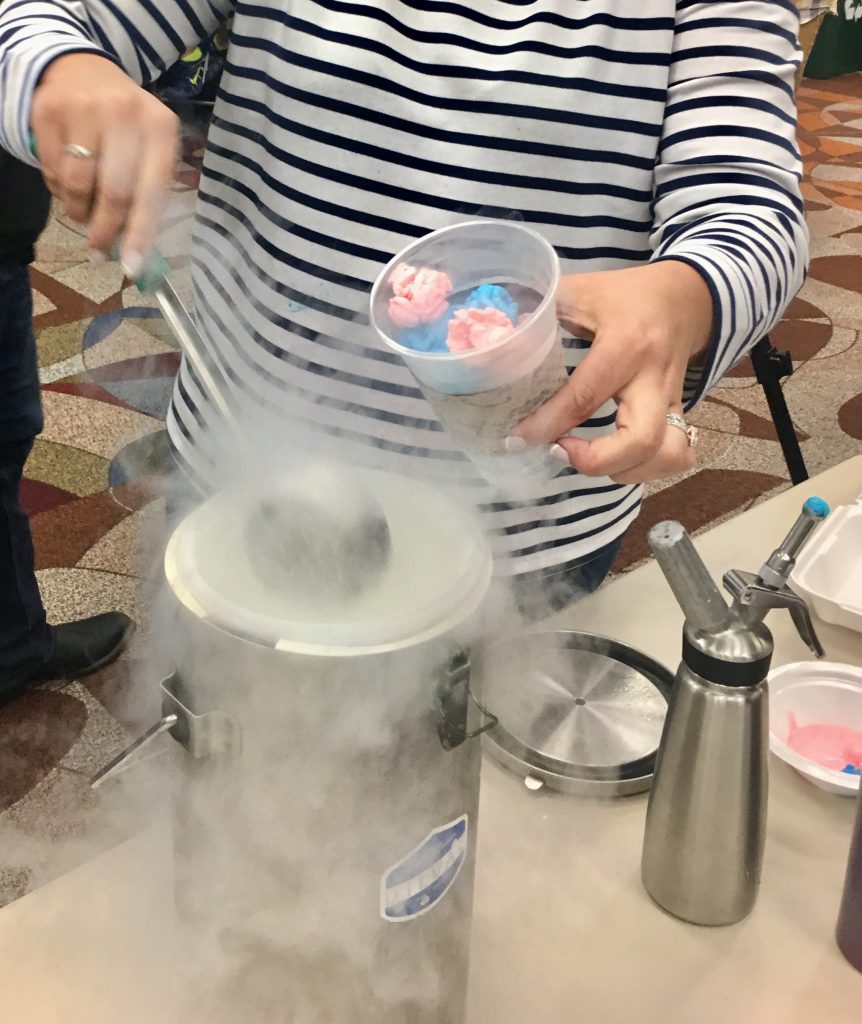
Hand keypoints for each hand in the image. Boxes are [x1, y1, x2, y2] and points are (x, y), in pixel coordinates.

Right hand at [31, 53, 179, 274]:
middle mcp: (124, 112)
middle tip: (98, 252)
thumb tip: (135, 250)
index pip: (152, 190)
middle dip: (105, 231)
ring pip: (78, 185)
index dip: (141, 232)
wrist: (83, 70)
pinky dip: (58, 189)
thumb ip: (148, 192)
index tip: (131, 266)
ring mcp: (83, 108)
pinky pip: (51, 171)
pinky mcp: (48, 110)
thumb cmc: (126, 125)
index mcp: (160, 127)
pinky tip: (68, 182)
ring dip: (79, 211)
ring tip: (83, 210)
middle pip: (114, 193)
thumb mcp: (150, 147)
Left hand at [515, 261, 712, 483]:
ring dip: (623, 471)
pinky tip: (616, 461)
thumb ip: (538, 310)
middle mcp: (654, 379)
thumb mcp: (581, 291)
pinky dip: (644, 469)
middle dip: (596, 461)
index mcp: (626, 345)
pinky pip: (676, 456)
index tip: (518, 439)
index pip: (585, 397)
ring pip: (667, 456)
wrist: (687, 296)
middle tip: (559, 452)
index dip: (548, 425)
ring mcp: (672, 402)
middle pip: (641, 440)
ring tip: (586, 457)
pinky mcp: (679, 416)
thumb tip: (494, 336)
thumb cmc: (626, 295)